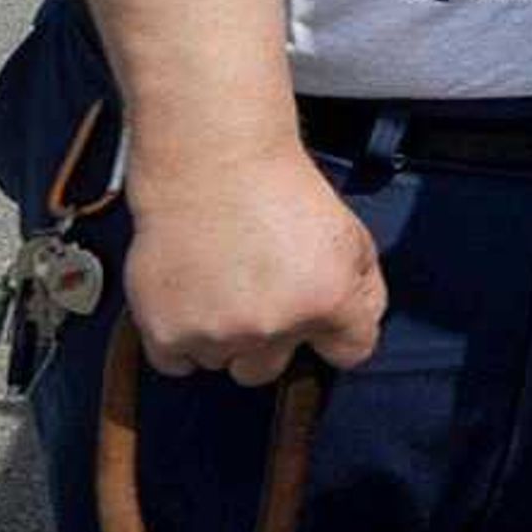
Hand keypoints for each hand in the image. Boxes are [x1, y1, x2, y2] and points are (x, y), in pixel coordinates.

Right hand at [122, 141, 384, 383]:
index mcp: (328, 302)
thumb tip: (357, 328)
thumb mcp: (352, 235)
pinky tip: (190, 301)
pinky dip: (180, 339)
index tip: (318, 323)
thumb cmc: (279, 190)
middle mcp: (273, 326)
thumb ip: (364, 291)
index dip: (335, 336)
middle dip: (268, 341)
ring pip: (222, 362)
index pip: (351, 354)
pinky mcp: (166, 331)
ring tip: (219, 286)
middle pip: (271, 369)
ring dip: (221, 336)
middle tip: (256, 297)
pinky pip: (176, 362)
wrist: (211, 163)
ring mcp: (217, 333)